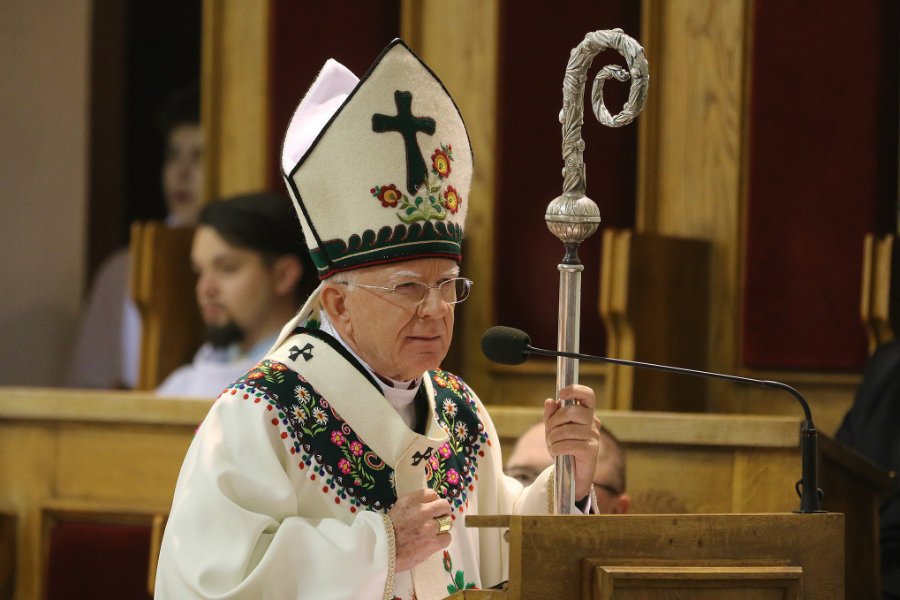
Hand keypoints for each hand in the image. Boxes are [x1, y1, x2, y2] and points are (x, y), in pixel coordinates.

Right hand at [388, 488, 452, 571]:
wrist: (382, 551)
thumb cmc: (387, 532)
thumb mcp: (398, 509)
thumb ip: (414, 504)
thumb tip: (428, 506)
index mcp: (411, 501)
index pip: (432, 494)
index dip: (433, 502)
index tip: (430, 509)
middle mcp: (422, 511)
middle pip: (444, 505)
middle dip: (442, 513)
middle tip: (438, 520)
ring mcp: (429, 527)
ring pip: (447, 522)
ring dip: (442, 528)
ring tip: (433, 534)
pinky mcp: (433, 542)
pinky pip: (447, 538)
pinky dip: (442, 540)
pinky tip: (433, 543)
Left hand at [543, 384, 600, 499]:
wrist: (571, 472)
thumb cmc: (563, 446)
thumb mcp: (552, 429)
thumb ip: (551, 415)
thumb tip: (550, 401)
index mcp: (585, 412)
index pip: (587, 395)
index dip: (575, 390)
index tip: (561, 394)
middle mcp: (593, 422)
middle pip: (572, 411)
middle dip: (554, 421)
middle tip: (550, 432)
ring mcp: (594, 436)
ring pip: (567, 430)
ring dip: (553, 438)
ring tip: (552, 445)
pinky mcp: (591, 450)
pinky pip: (568, 445)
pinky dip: (556, 449)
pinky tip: (556, 453)